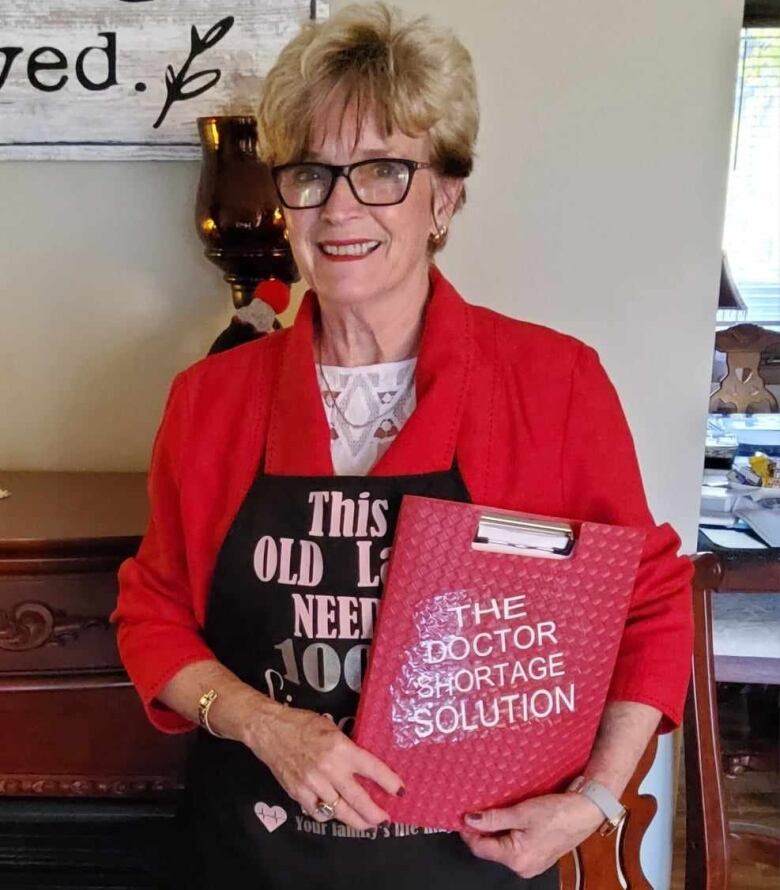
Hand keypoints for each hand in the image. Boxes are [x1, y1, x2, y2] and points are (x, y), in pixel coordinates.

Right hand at [245, 704, 404, 831]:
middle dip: (375, 813)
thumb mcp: (332, 729)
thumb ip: (347, 747)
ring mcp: (313, 784)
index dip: (389, 782)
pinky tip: (336, 813)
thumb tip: (364, 764)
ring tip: (367, 824)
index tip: (400, 791)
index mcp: (341, 749)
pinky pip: (318, 812)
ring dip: (356, 820)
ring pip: (340, 811)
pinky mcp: (298, 794)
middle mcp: (329, 769)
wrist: (271, 731)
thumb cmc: (304, 724)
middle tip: (385, 819)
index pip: (372, 768)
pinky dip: (329, 815)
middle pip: (358, 799)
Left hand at [459, 793, 603, 878]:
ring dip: (496, 828)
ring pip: (502, 846)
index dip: (468, 830)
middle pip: (490, 848)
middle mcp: (522, 866)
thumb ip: (493, 818)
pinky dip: (509, 831)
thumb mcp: (521, 812)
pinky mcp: (537, 855)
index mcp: (516, 859)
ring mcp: (531, 862)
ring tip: (495, 809)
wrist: (585, 811)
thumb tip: (469, 820)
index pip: (480, 848)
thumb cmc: (558, 813)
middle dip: (483, 828)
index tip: (462, 813)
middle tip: (479, 807)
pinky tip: (511, 817)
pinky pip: (514, 845)